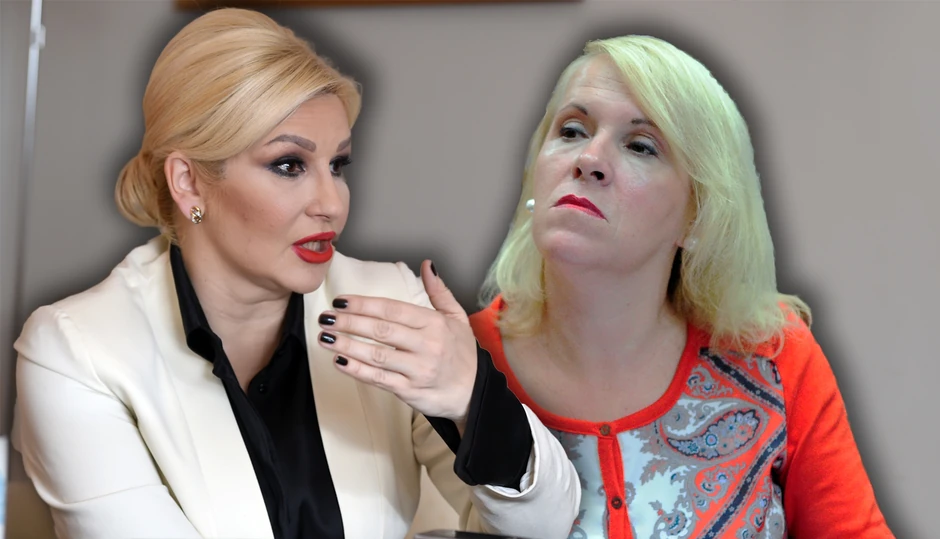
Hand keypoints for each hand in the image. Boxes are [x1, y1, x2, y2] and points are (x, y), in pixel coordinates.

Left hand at [316, 260, 476, 427]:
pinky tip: (340, 362)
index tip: (341, 301)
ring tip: (325, 337)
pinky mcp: (410, 390)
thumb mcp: (457, 318)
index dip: (364, 304)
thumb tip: (428, 264)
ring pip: (376, 355)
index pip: (393, 310)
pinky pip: (379, 379)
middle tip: (325, 317)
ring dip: (347, 346)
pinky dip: (357, 370)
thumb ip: (439, 291)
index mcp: (434, 324)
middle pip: (381, 330)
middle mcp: (426, 345)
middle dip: (349, 322)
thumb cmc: (462, 354)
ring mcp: (417, 369)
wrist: (474, 393)